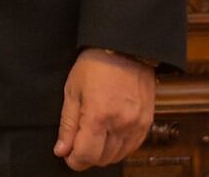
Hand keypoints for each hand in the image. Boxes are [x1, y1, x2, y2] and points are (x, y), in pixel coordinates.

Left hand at [54, 50, 155, 170]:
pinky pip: (132, 147)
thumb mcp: (73, 90)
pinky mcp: (147, 122)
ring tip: (94, 136)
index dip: (74, 160)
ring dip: (103, 153)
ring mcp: (136, 124)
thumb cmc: (95, 65)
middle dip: (87, 156)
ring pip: (118, 156)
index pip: (86, 155)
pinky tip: (110, 135)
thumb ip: (68, 124)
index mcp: (99, 115)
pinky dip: (119, 147)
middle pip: (102, 159)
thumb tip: (62, 150)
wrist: (125, 48)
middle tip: (79, 143)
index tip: (68, 154)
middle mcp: (121, 123)